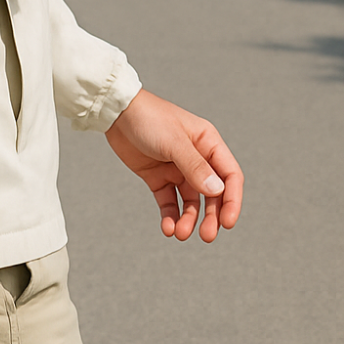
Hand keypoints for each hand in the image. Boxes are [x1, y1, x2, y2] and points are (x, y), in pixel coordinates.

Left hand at [105, 89, 243, 242]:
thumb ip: (194, 166)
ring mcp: (177, 169)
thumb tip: (218, 190)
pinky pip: (169, 202)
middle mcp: (196, 159)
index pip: (230, 176)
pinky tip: (167, 227)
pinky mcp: (158, 177)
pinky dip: (170, 216)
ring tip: (179, 233)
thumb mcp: (173, 141)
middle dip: (211, 217)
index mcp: (208, 144)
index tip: (227, 222)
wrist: (115, 112)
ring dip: (189, 220)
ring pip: (191, 202)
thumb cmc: (148, 117)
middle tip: (206, 236)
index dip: (232, 200)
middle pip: (212, 195)